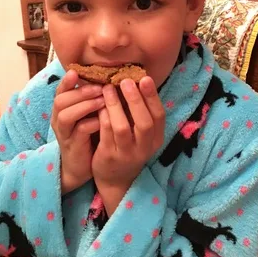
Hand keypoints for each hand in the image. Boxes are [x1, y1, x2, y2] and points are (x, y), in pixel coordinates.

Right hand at [51, 70, 104, 194]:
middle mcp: (59, 120)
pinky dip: (91, 123)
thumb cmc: (88, 135)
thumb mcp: (87, 115)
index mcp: (62, 109)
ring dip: (85, 105)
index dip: (67, 81)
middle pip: (60, 100)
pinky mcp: (73, 146)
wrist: (81, 167)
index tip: (76, 71)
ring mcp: (65, 134)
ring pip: (66, 115)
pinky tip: (103, 120)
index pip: (60, 91)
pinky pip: (79, 132)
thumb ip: (91, 99)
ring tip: (103, 101)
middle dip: (81, 92)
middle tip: (100, 87)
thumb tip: (108, 78)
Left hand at [92, 77, 164, 192]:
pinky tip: (98, 103)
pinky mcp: (109, 156)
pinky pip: (105, 133)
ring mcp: (126, 154)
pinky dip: (103, 116)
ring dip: (115, 105)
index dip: (152, 97)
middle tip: (126, 81)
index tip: (145, 78)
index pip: (159, 116)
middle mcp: (144, 148)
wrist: (115, 179)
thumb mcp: (140, 133)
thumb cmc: (128, 147)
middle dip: (135, 99)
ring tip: (108, 88)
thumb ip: (139, 112)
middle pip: (144, 122)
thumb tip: (134, 79)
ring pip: (122, 127)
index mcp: (156, 139)